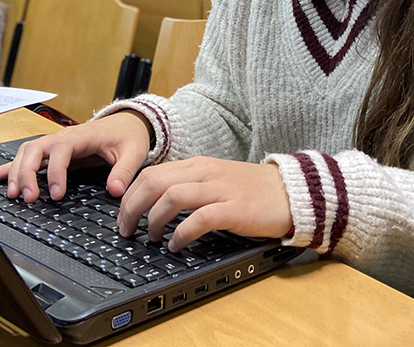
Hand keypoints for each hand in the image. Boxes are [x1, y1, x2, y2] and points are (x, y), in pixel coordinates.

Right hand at [0, 110, 152, 201]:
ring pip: (25, 153)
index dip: (55, 172)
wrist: (126, 123)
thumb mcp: (133, 152)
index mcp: (81, 136)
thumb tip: (115, 190)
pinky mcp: (50, 151)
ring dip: (16, 172)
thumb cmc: (127, 137)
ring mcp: (53, 143)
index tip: (56, 195)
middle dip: (27, 173)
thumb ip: (124, 171)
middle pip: (35, 150)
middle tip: (28, 198)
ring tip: (12, 195)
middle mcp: (62, 137)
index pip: (60, 150)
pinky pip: (24, 157)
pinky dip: (6, 168)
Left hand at [117, 156, 291, 252]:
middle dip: (132, 207)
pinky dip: (181, 234)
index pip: (151, 173)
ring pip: (171, 197)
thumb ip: (190, 185)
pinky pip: (198, 219)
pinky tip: (176, 246)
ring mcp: (219, 189)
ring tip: (150, 238)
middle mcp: (204, 173)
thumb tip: (157, 203)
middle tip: (126, 229)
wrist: (291, 191)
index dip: (130, 195)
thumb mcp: (216, 179)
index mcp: (197, 165)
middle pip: (154, 182)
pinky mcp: (233, 209)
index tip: (122, 214)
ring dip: (153, 220)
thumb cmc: (252, 190)